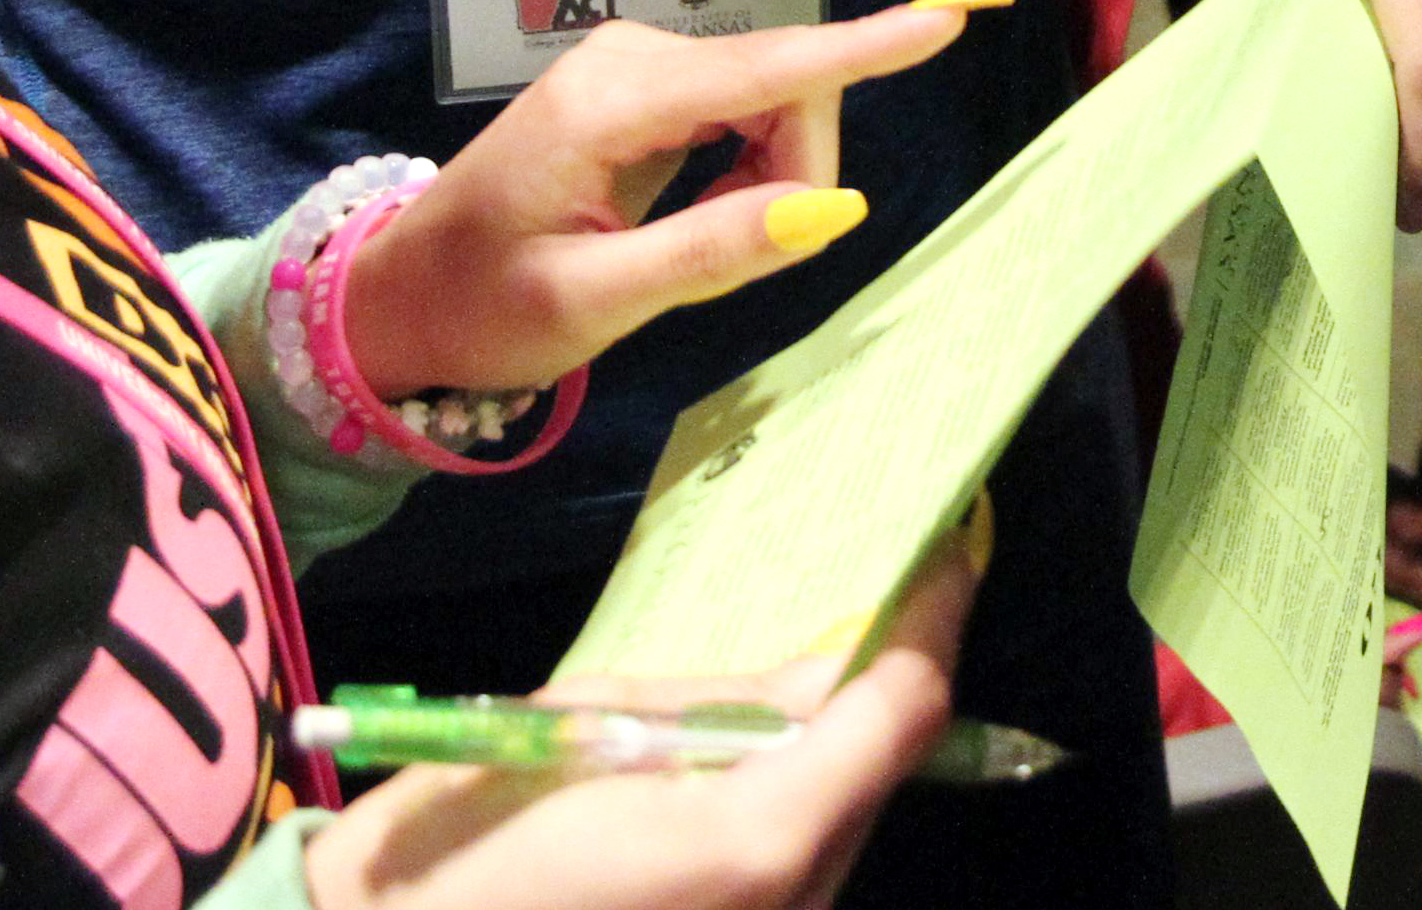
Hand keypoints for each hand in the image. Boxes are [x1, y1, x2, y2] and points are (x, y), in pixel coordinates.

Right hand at [305, 515, 978, 909]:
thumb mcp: (593, 722)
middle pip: (880, 770)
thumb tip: (824, 666)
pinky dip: (792, 800)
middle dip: (876, 683)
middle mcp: (795, 899)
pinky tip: (740, 762)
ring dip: (834, 749)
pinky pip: (799, 862)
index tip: (950, 546)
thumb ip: (725, 701)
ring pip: (844, 820)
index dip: (932, 621)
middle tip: (868, 592)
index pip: (898, 711)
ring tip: (796, 674)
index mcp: (762, 832)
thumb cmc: (471, 839)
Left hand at [339, 3, 986, 393]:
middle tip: (726, 261)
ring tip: (681, 247)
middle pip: (785, 90)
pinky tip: (684, 219)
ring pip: (771, 103)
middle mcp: (634, 57)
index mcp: (615, 100)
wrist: (402, 295)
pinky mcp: (644, 85)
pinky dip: (741, 174)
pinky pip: (741, 112)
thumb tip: (835, 212)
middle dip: (793, 178)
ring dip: (764, 183)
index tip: (953, 17)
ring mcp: (639, 64)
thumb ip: (712, 253)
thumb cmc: (485, 307)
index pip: (771, 66)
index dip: (868, 48)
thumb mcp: (595, 302)